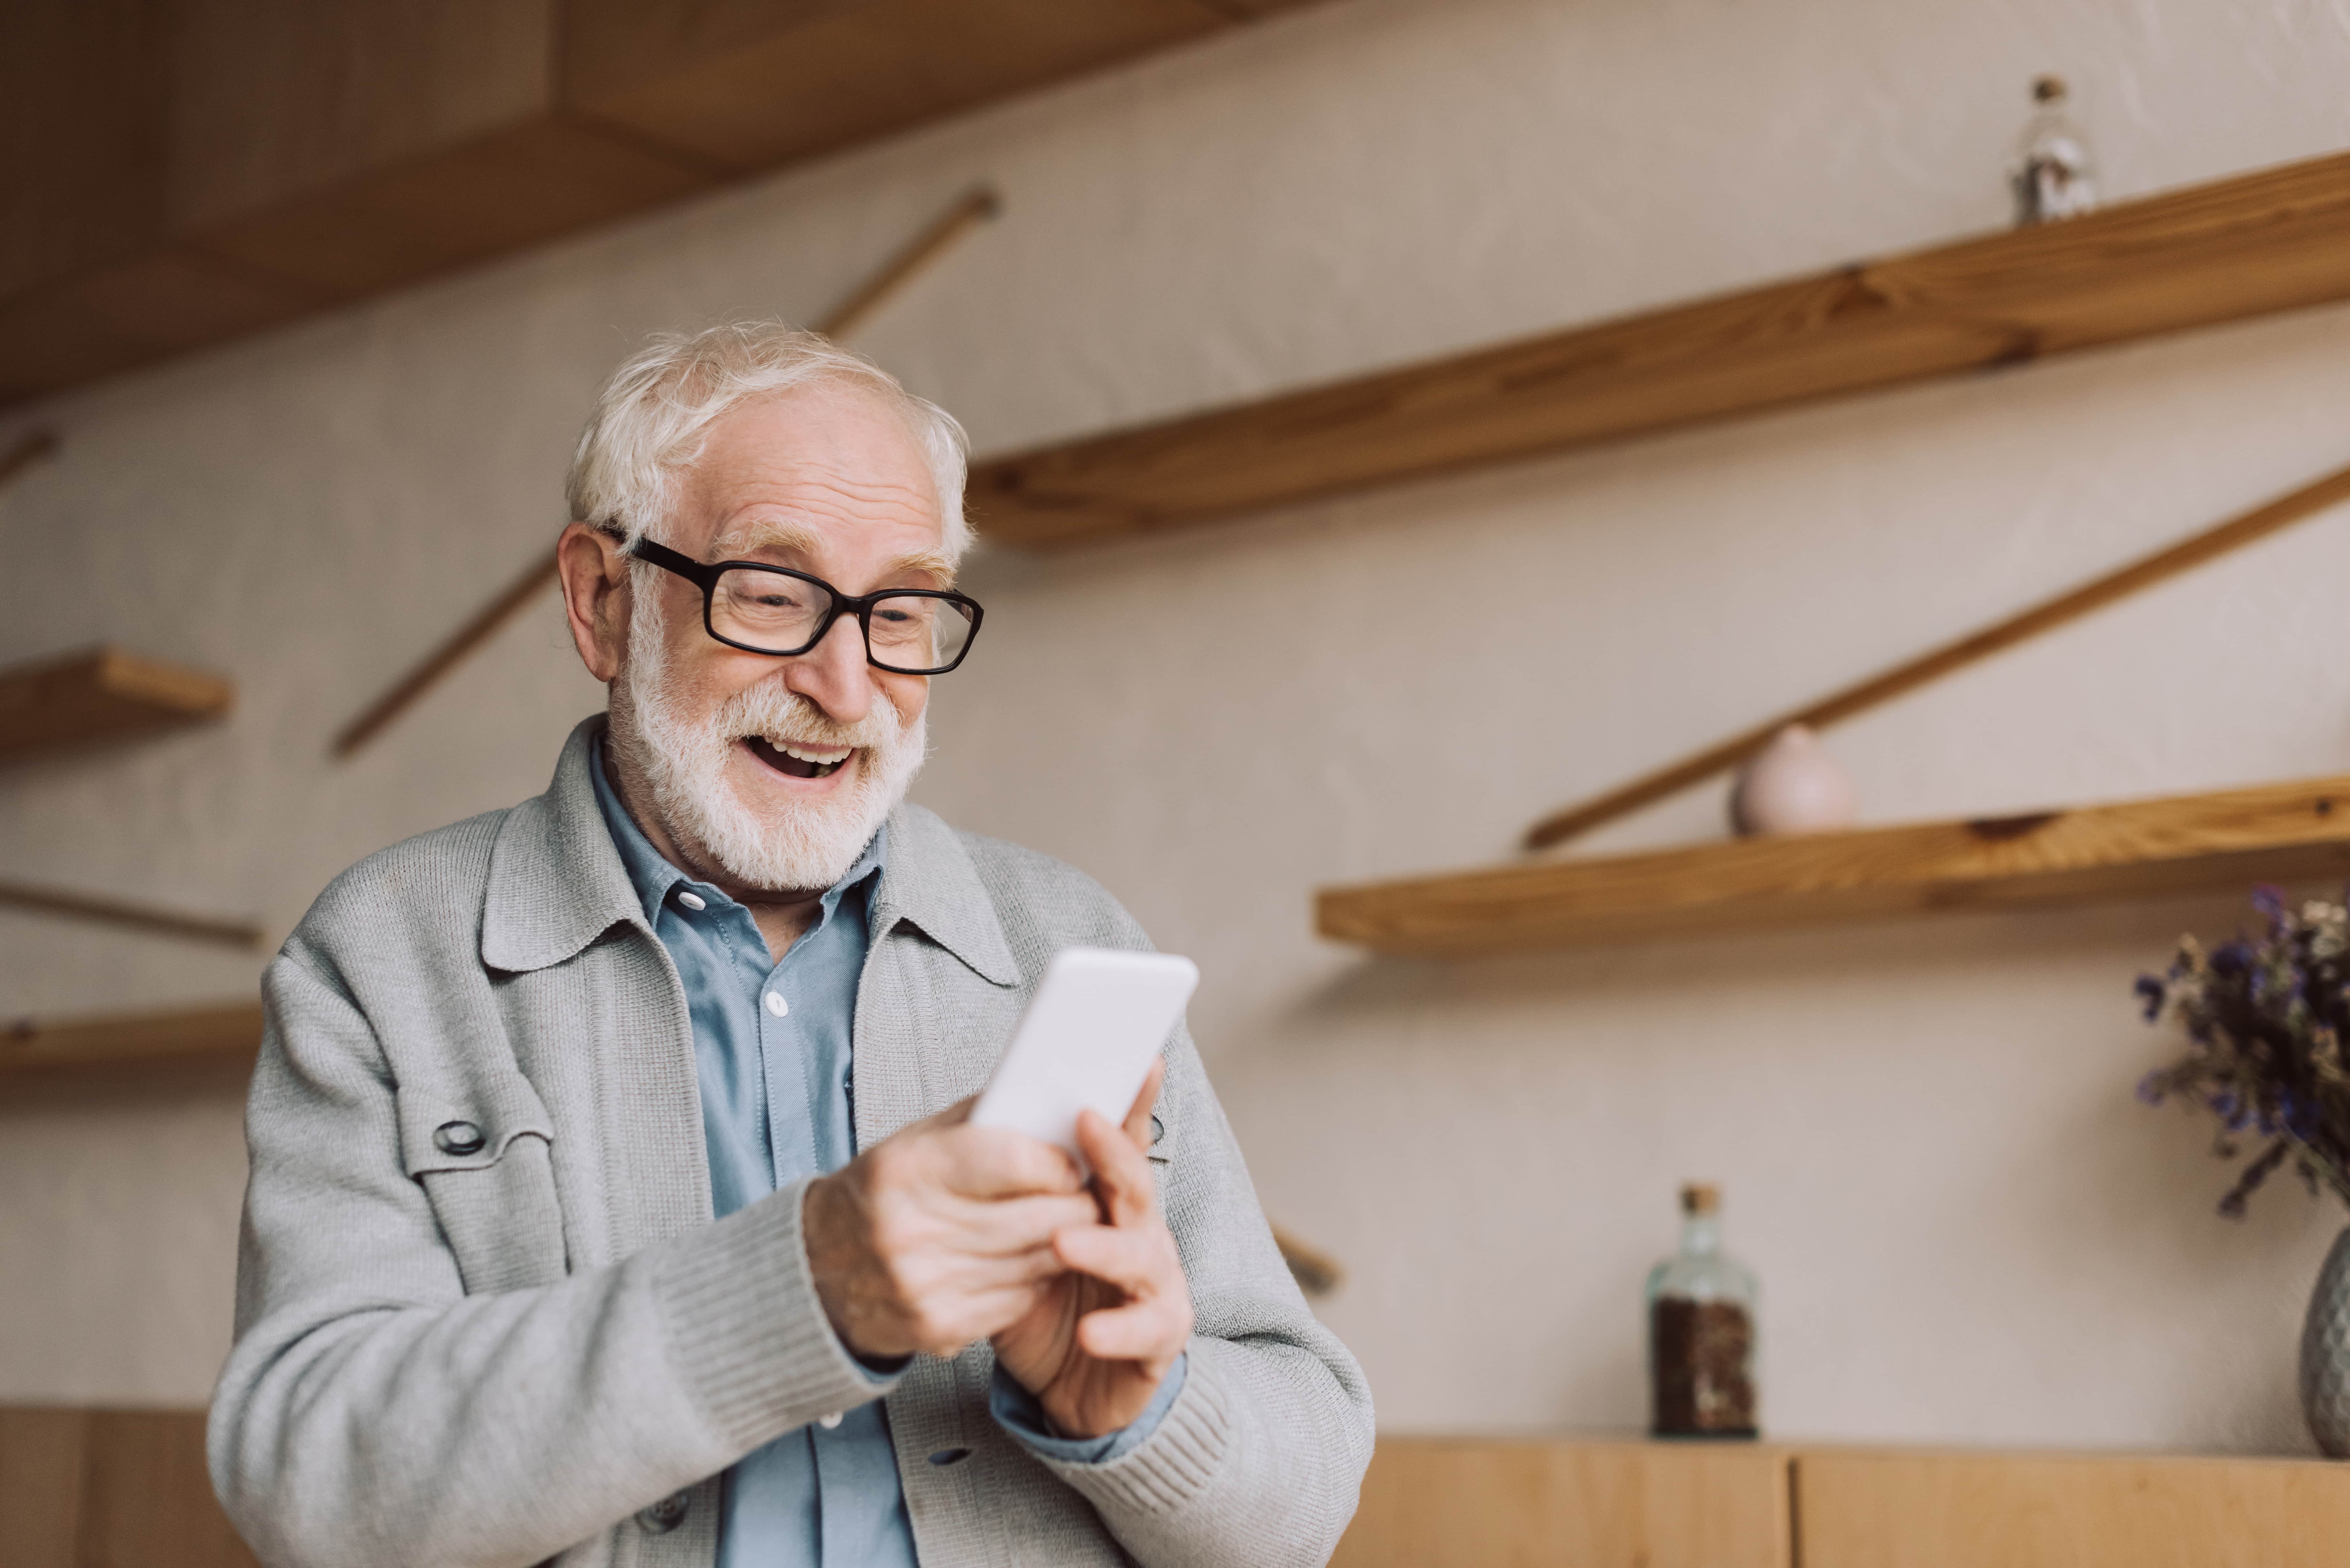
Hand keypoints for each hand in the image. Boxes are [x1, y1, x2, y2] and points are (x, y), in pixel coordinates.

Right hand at [803, 1100, 1101, 1360]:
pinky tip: (1031, 1259)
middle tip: (1090, 1193)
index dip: (1057, 1162)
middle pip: (1034, 1217)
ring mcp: (924, 1284)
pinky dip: (1037, 1279)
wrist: (821, 1266)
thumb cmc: (882, 1193)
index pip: (1012, 1161)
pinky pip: (1019, 1299)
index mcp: (905, 1170)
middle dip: (1077, 1204)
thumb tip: (1053, 1106)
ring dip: (1067, 1243)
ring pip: (1036, 1261)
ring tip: (1070, 1224)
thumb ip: (983, 1121)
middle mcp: (910, 1229)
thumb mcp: (917, 1139)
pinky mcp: (938, 1326)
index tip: (1074, 1162)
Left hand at [990, 1061, 1194, 1438]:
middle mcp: (1141, 1234)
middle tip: (1086, 1126)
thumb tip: (984, 1126)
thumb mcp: (1018, 1244)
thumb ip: (1014, 1194)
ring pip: (1144, 1256)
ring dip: (1105, 1246)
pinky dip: (1120, 1329)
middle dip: (1114, 1155)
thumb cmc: (1046, 1302)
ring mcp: (1156, 1284)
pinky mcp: (1159, 1338)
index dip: (1131, 1102)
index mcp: (1107, 1204)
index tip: (1138, 1059)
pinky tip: (1090, 1331)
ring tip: (1063, 1242)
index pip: (1120, 1144)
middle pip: (1135, 1185)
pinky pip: (1147, 1329)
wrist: (1073, 1387)